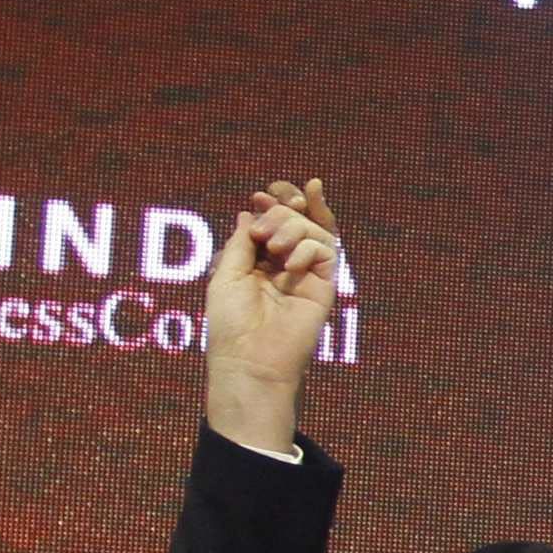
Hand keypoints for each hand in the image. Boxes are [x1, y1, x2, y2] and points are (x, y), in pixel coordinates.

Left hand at [200, 178, 341, 450]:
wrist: (250, 357)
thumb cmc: (232, 322)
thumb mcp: (227, 273)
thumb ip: (242, 241)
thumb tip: (249, 212)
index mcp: (260, 260)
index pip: (275, 220)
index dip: (272, 202)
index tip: (259, 195)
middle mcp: (286, 263)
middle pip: (298, 217)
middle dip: (285, 205)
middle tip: (266, 213)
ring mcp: (307, 274)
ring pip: (313, 229)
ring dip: (291, 225)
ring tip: (273, 245)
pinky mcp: (325, 285)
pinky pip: (325, 250)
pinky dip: (307, 247)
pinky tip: (291, 265)